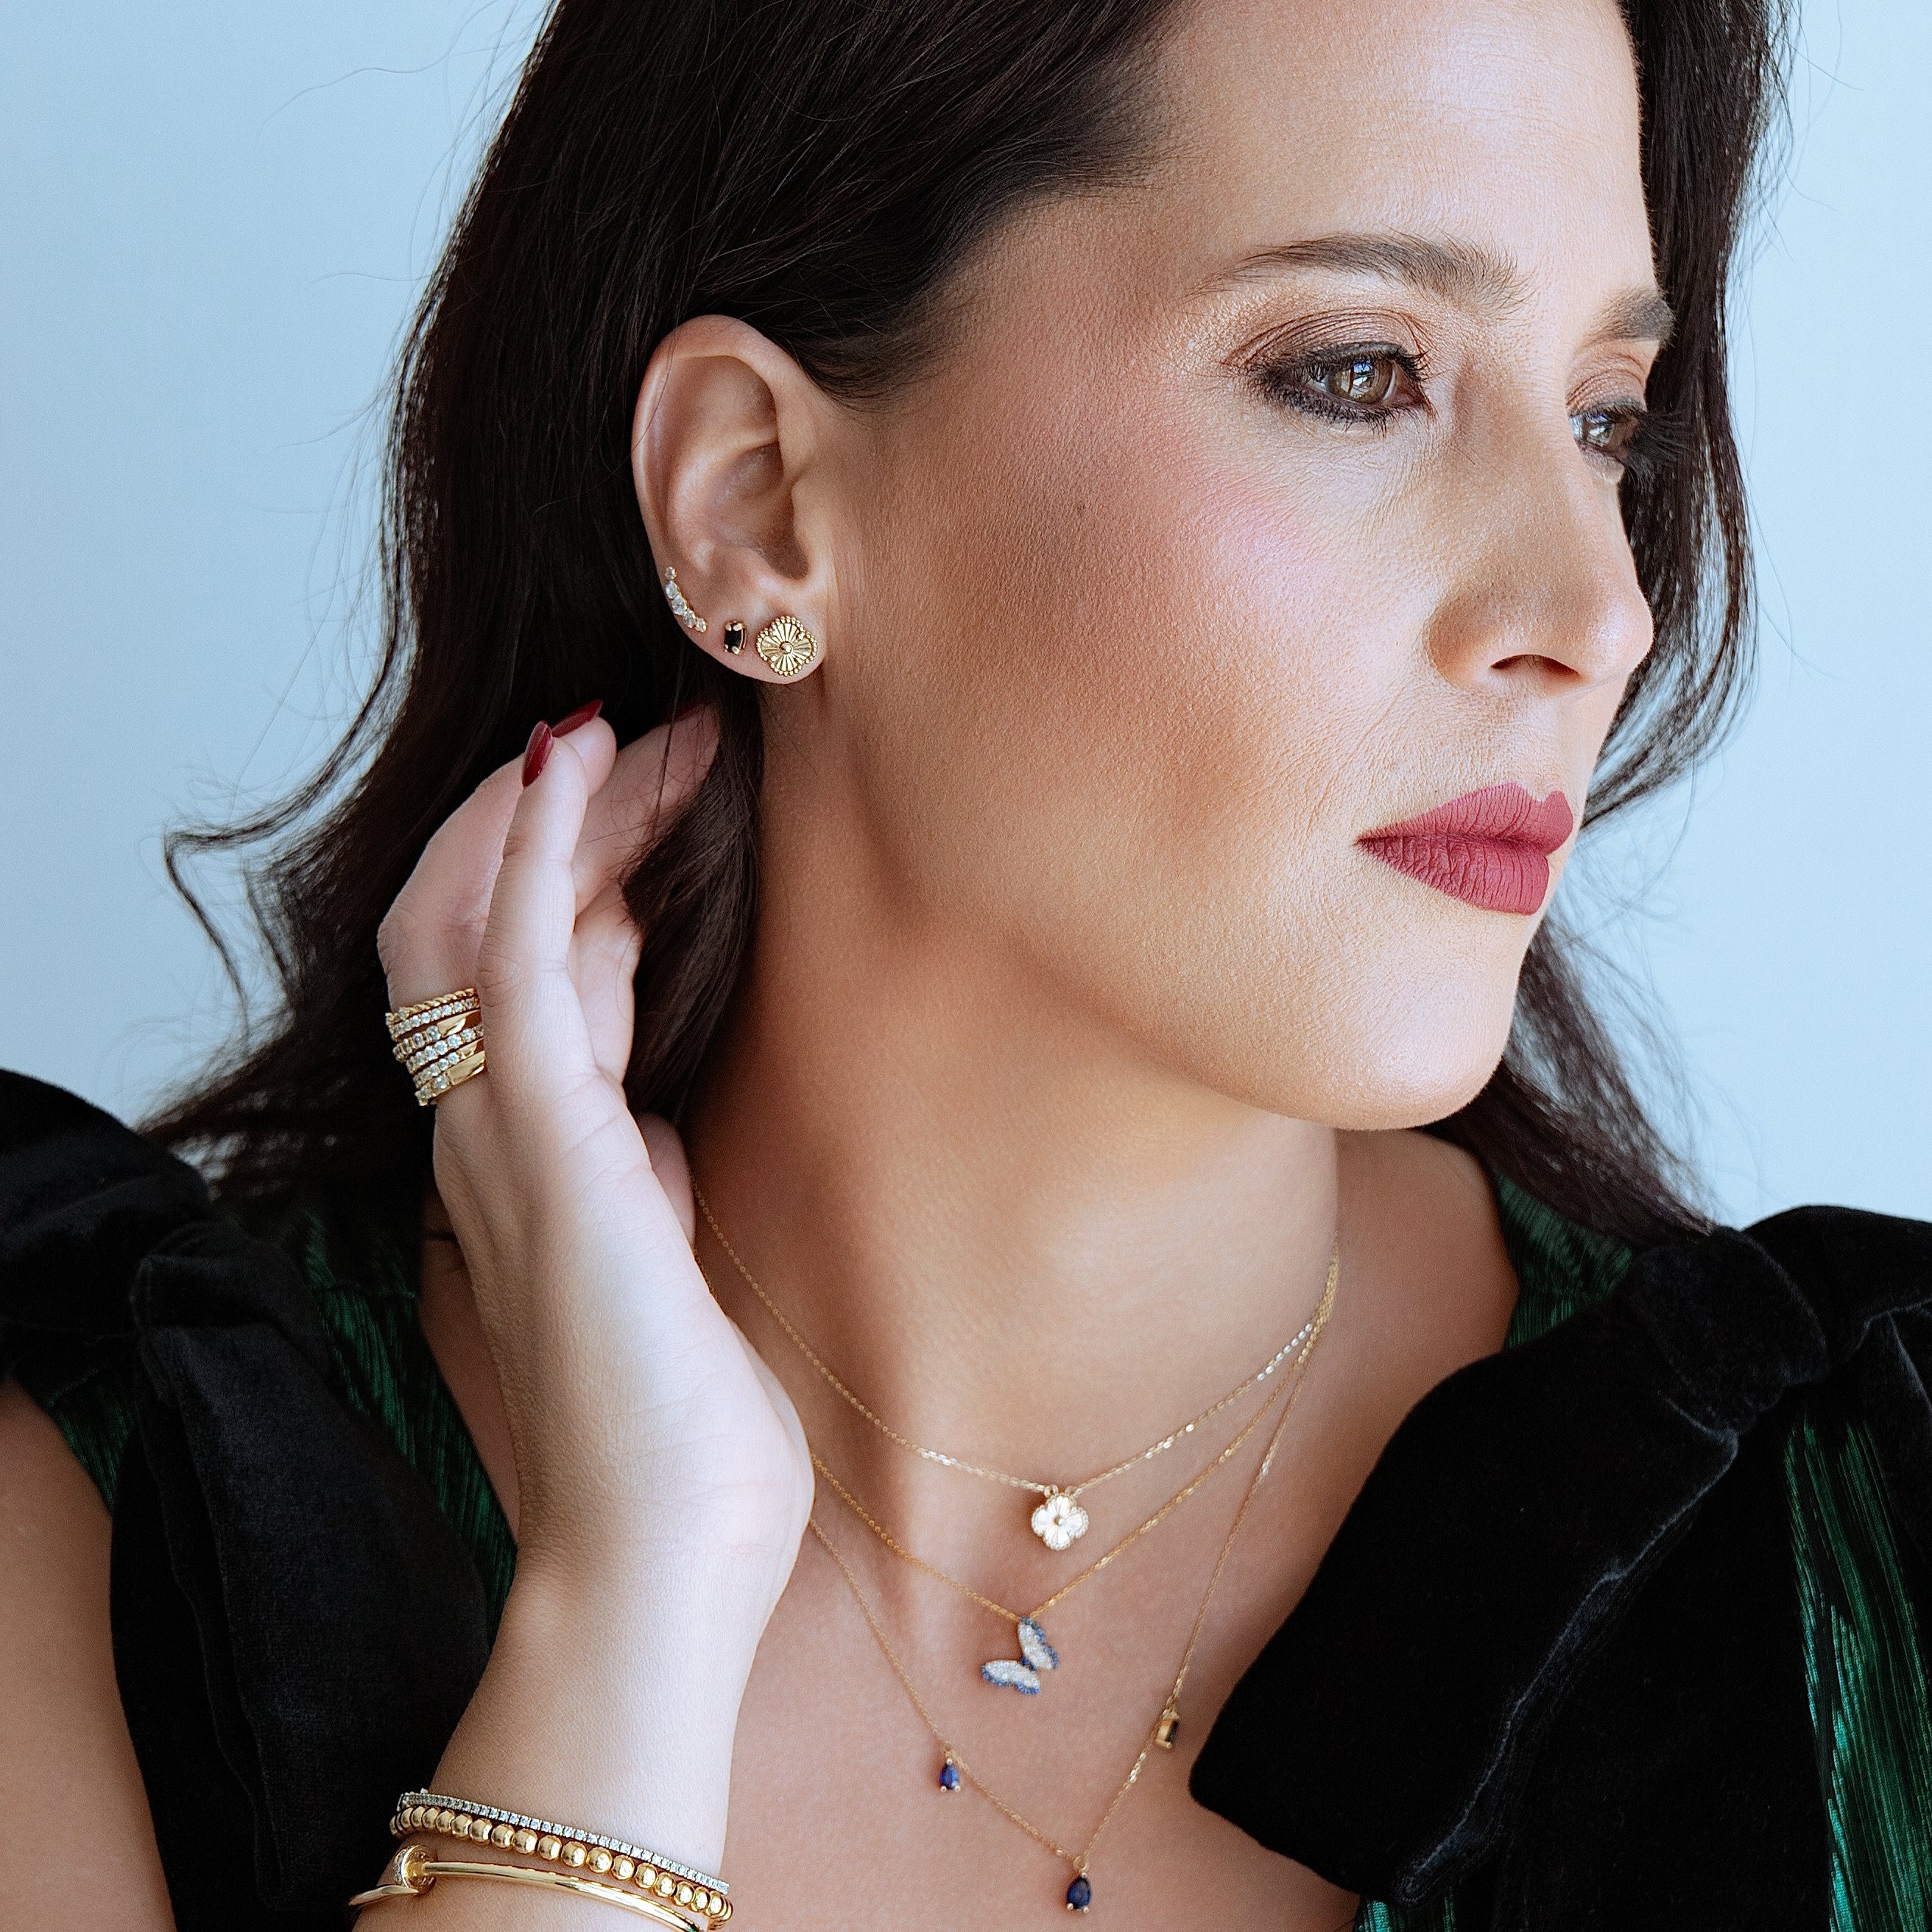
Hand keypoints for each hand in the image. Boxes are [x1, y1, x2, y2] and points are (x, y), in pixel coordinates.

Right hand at [376, 706, 811, 1621]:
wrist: (668, 1535)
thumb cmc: (681, 1416)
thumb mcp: (664, 1258)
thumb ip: (642, 1177)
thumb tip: (661, 1116)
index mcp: (527, 1154)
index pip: (538, 975)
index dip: (592, 874)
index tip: (664, 802)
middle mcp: (491, 1127)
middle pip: (501, 920)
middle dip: (586, 820)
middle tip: (676, 740)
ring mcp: (504, 1128)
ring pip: (495, 913)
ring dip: (573, 809)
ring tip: (653, 730)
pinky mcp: (543, 1137)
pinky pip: (518, 954)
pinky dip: (539, 849)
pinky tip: (576, 764)